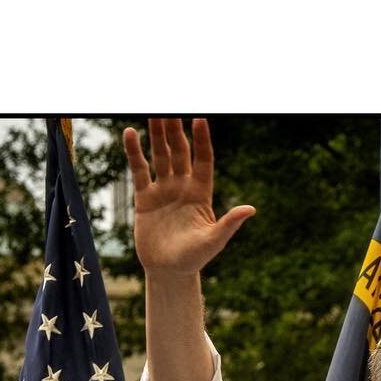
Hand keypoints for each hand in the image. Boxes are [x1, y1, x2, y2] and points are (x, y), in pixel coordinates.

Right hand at [123, 117, 254, 278]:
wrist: (168, 272)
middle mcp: (183, 187)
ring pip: (161, 156)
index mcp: (201, 194)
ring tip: (153, 113)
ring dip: (157, 135)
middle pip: (180, 152)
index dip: (202, 140)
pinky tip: (130, 134)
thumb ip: (229, 223)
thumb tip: (250, 209)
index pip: (203, 160)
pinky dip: (134, 153)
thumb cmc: (194, 258)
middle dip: (176, 131)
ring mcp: (164, 190)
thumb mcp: (214, 241)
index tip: (200, 118)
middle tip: (171, 108)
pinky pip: (139, 171)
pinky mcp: (145, 198)